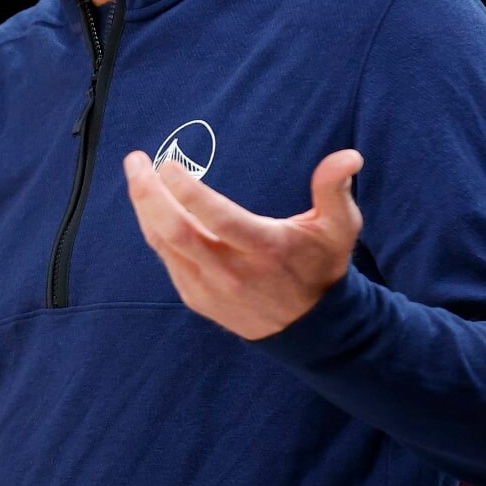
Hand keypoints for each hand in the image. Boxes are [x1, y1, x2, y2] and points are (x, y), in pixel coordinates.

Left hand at [125, 148, 364, 340]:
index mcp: (265, 249)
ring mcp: (210, 288)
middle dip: (147, 193)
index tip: (169, 163)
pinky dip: (153, 229)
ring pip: (163, 244)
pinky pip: (166, 258)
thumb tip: (349, 156)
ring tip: (137, 174)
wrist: (310, 330)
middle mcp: (232, 272)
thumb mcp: (339, 228)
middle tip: (136, 160)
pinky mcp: (196, 298)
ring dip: (143, 207)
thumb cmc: (321, 267)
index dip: (188, 190)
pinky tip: (150, 205)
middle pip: (175, 231)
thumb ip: (335, 189)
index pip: (217, 218)